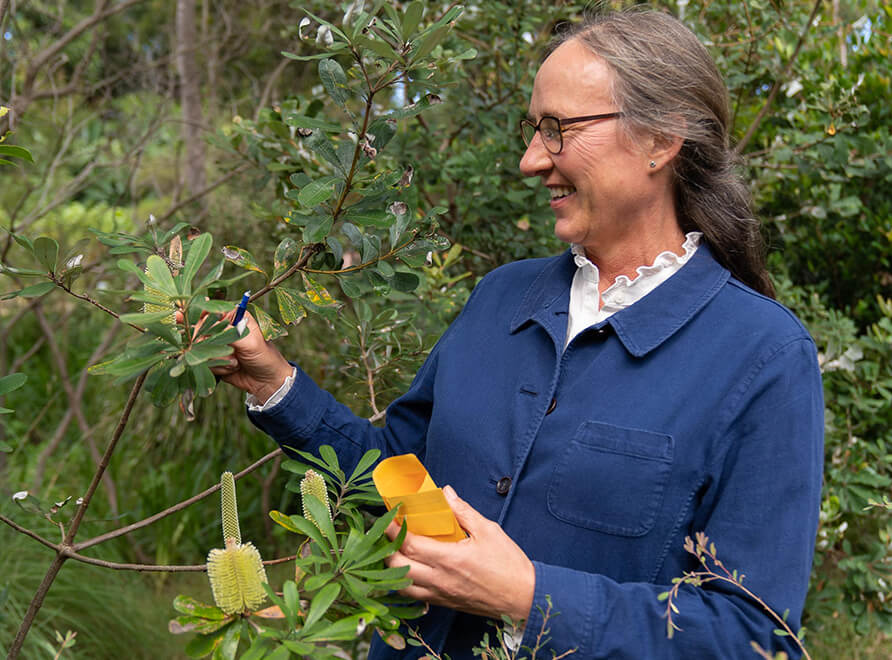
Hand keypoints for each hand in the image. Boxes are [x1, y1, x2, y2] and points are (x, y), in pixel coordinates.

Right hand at [185, 308, 292, 401]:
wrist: (266, 381)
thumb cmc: (264, 357)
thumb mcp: (250, 343)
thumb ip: (230, 333)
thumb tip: (210, 326)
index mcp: (235, 317)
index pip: (211, 310)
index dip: (204, 317)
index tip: (204, 326)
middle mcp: (223, 329)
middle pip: (200, 330)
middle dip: (215, 345)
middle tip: (233, 352)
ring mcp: (217, 344)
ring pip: (200, 349)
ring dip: (220, 359)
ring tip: (236, 362)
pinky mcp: (213, 359)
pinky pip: (204, 363)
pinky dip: (218, 368)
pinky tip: (232, 369)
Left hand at [384, 485, 534, 622]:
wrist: (523, 598)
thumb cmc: (509, 565)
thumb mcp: (488, 531)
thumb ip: (463, 511)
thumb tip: (446, 493)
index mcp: (450, 560)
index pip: (409, 545)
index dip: (393, 530)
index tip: (388, 518)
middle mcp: (440, 580)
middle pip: (398, 567)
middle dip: (387, 549)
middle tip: (388, 533)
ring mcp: (440, 595)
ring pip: (402, 586)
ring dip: (393, 568)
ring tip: (394, 552)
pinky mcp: (444, 603)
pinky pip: (415, 596)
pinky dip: (405, 583)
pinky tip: (409, 571)